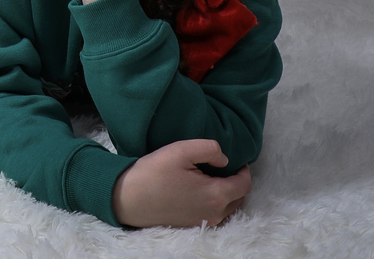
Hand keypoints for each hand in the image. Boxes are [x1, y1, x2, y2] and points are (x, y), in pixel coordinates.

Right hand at [112, 138, 251, 227]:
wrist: (128, 198)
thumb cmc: (153, 173)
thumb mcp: (180, 150)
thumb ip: (209, 149)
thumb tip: (224, 159)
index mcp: (215, 195)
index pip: (245, 184)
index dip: (244, 170)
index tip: (237, 159)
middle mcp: (214, 213)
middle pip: (240, 198)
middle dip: (238, 182)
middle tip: (225, 167)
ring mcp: (204, 221)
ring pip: (229, 208)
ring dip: (228, 193)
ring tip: (214, 176)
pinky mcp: (193, 225)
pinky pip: (215, 214)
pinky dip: (217, 202)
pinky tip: (201, 189)